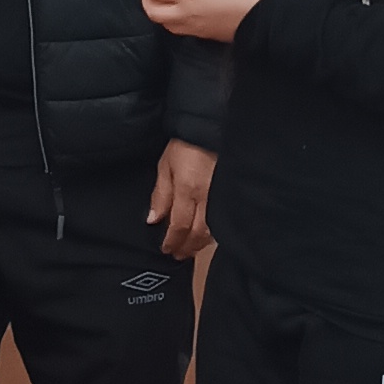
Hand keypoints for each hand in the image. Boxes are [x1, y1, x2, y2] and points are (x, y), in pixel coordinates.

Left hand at [148, 139, 214, 258]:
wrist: (213, 127)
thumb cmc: (186, 144)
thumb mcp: (165, 166)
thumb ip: (160, 195)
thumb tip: (153, 220)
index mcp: (188, 190)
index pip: (179, 226)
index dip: (172, 241)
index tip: (166, 250)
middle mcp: (207, 198)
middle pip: (198, 234)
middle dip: (186, 248)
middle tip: (178, 256)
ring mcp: (221, 197)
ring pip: (212, 231)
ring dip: (200, 244)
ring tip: (191, 249)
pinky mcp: (229, 195)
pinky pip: (222, 220)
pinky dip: (213, 232)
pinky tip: (207, 236)